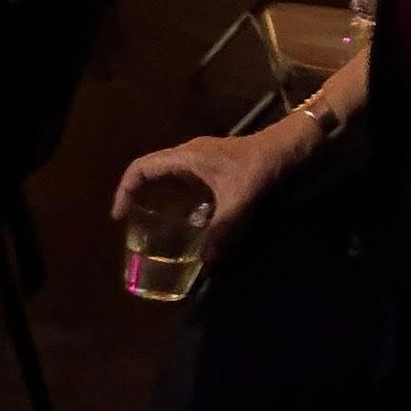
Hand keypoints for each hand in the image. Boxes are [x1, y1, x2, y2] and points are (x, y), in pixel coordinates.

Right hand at [112, 129, 291, 259]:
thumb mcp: (241, 199)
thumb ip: (222, 231)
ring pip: (170, 182)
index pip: (141, 168)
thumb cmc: (261, 164)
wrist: (290, 146)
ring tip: (155, 233)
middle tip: (134, 230)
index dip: (125, 190)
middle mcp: (189, 158)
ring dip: (160, 203)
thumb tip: (205, 264)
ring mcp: (203, 163)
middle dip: (139, 200)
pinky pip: (188, 188)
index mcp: (186, 158)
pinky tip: (189, 228)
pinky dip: (181, 206)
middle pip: (152, 175)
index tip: (119, 217)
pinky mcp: (217, 171)